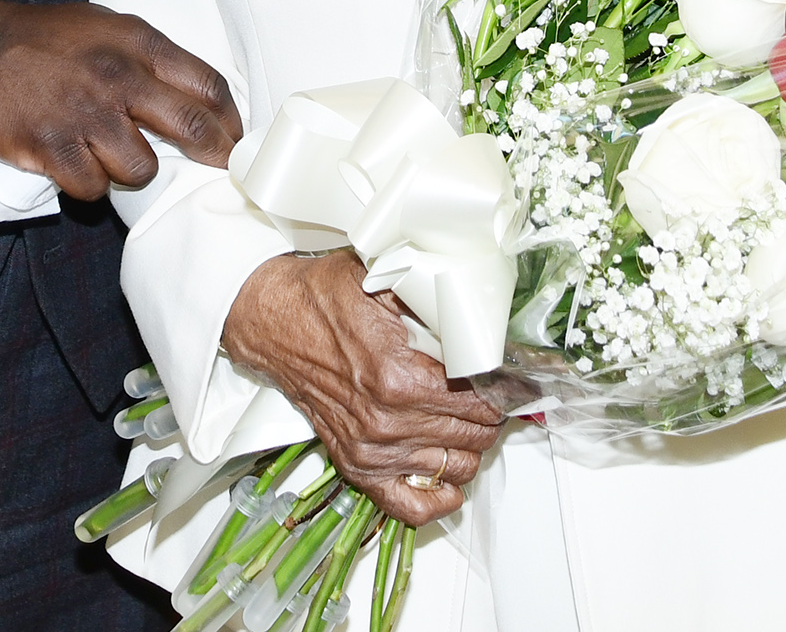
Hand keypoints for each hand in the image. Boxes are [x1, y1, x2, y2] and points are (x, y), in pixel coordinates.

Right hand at [0, 0, 242, 199]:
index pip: (207, 85)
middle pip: (192, 128)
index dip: (229, 119)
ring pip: (142, 169)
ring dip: (133, 172)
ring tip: (115, 159)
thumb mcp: (106, 25)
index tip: (233, 136)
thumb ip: (148, 55)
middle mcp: (119, 78)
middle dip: (212, 155)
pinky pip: (93, 187)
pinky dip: (90, 185)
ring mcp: (85, 115)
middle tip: (214, 168)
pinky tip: (79, 167)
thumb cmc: (44, 37)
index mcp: (137, 44)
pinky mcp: (51, 146)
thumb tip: (191, 93)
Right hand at [221, 252, 505, 525]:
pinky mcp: (357, 466)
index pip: (483, 398)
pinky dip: (438, 497)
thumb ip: (435, 300)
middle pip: (476, 434)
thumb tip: (484, 316)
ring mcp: (373, 449)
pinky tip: (448, 475)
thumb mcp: (386, 280)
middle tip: (490, 391)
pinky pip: (412, 506)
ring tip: (468, 419)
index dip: (504, 385)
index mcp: (400, 376)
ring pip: (456, 467)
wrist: (274, 324)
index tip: (511, 376)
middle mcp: (387, 421)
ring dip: (471, 445)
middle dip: (491, 412)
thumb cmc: (324, 299)